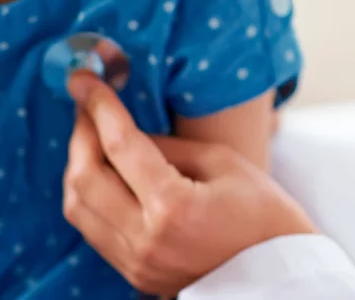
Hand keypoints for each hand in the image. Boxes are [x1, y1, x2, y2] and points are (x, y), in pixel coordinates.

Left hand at [63, 72, 315, 295]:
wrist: (277, 274)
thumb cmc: (262, 212)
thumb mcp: (222, 162)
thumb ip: (167, 145)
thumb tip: (123, 130)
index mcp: (173, 206)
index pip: (119, 145)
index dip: (98, 106)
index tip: (84, 79)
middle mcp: (146, 239)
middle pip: (84, 178)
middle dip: (80, 134)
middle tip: (87, 105)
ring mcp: (137, 262)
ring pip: (78, 208)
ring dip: (78, 165)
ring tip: (92, 136)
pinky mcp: (134, 274)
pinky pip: (93, 229)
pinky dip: (89, 195)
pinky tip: (103, 173)